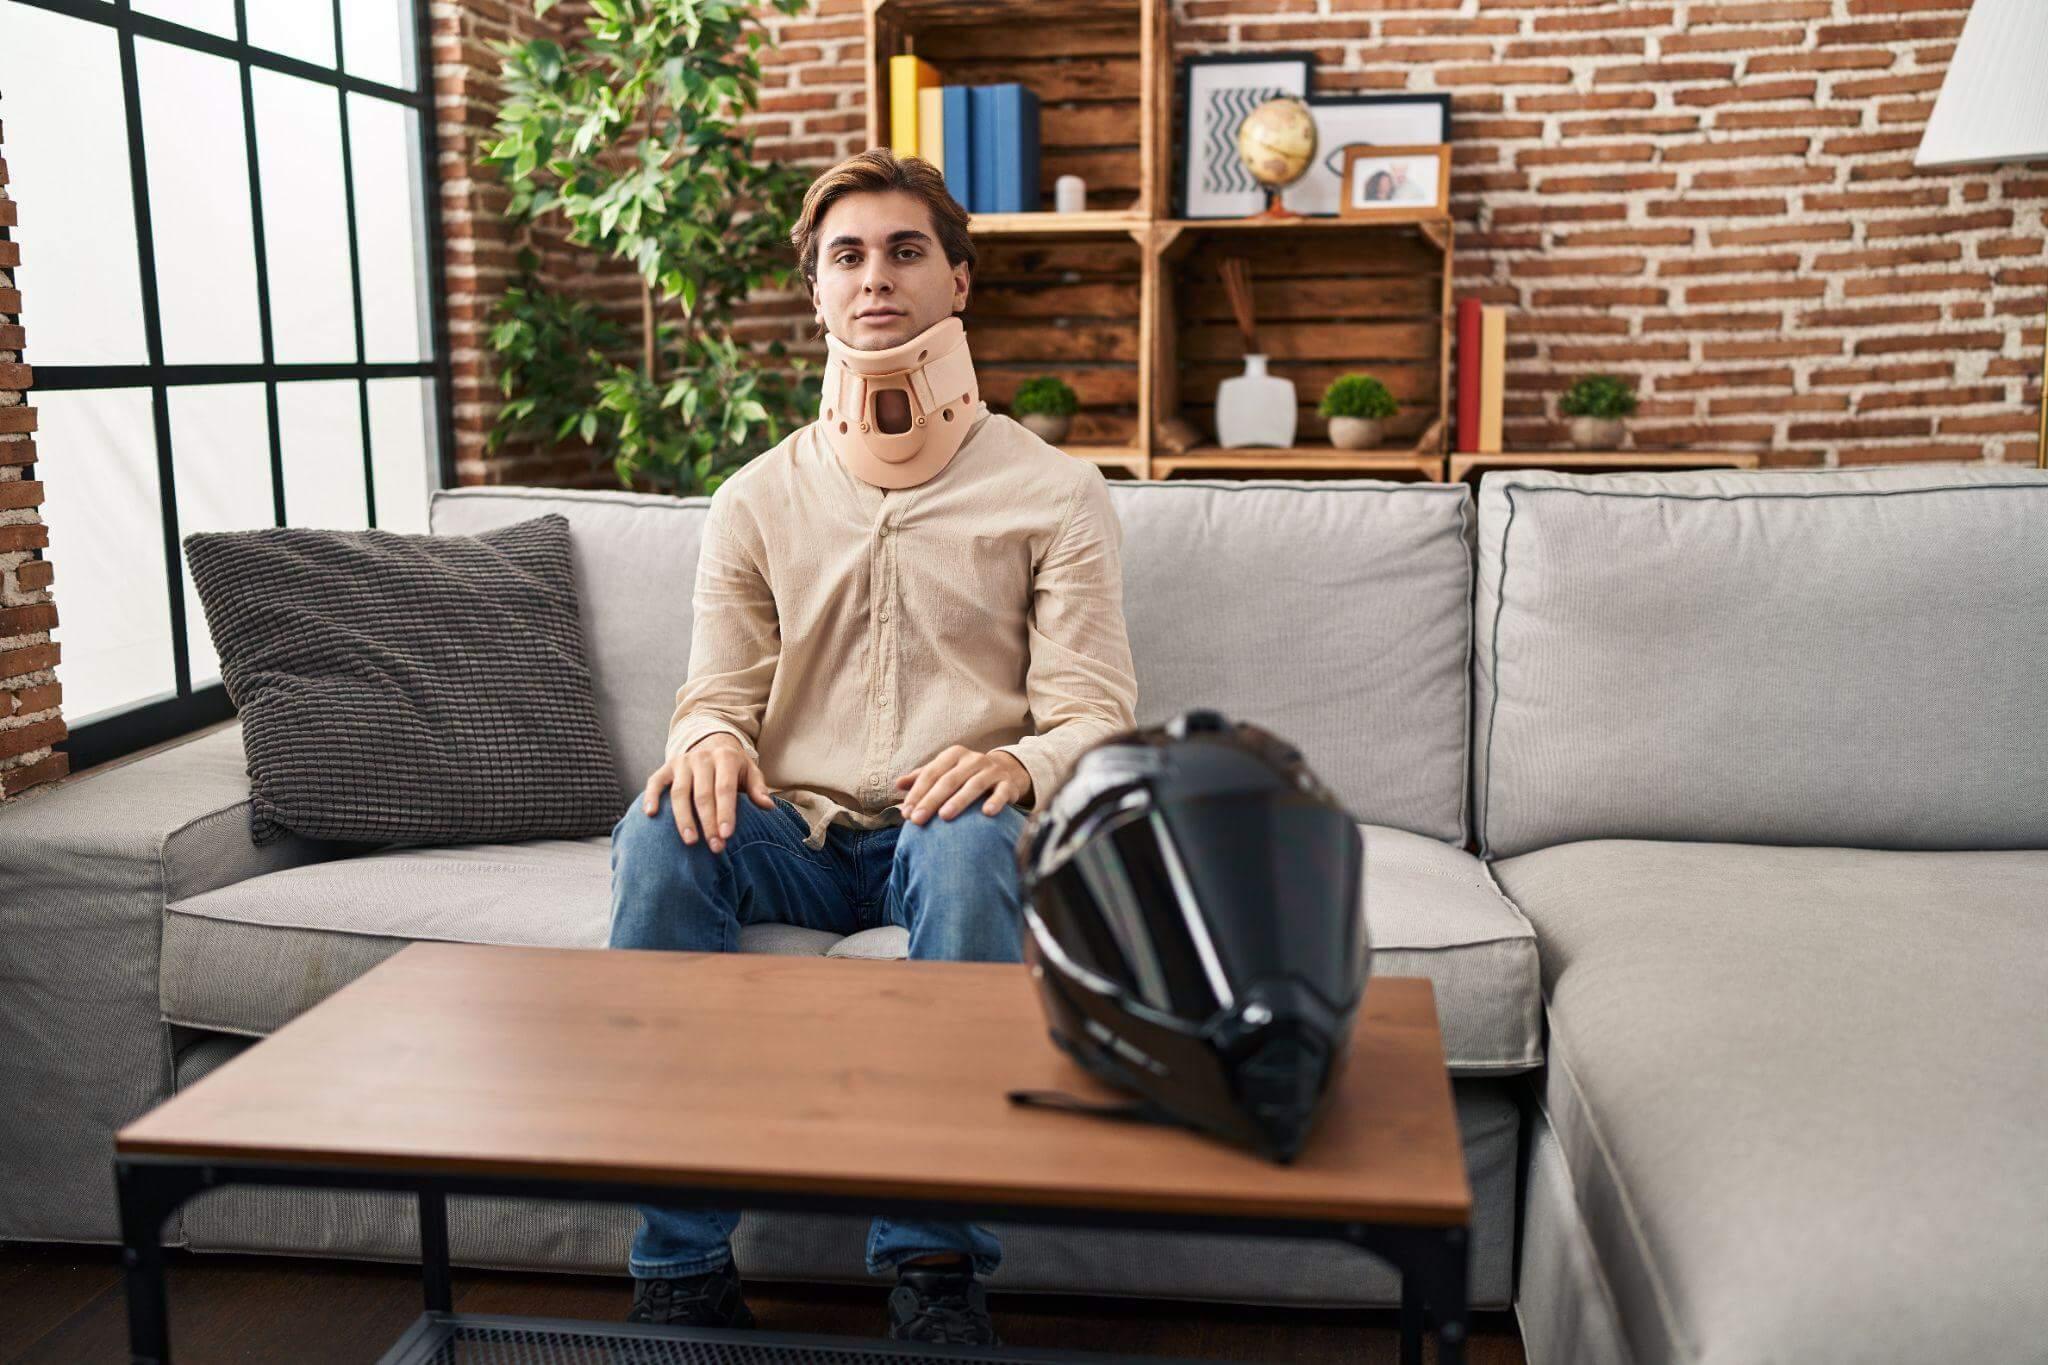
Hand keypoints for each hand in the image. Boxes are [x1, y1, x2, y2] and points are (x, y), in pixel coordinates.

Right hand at [642, 733, 774, 854]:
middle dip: (708, 823)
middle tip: (714, 847)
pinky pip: (655, 781)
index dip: (725, 812)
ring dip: (683, 819)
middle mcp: (702, 757)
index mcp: (725, 757)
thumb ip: (757, 788)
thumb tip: (768, 807)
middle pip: (703, 794)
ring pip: (679, 792)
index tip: (727, 835)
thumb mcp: (750, 772)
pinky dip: (651, 796)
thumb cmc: (734, 767)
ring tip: (690, 841)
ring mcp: (682, 762)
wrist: (712, 743)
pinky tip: (650, 814)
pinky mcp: (666, 767)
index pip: (725, 788)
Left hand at [895, 745, 1031, 822]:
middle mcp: (973, 759)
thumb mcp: (944, 772)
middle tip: (917, 820)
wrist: (1005, 772)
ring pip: (974, 785)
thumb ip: (921, 778)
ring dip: (958, 801)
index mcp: (953, 755)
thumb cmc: (966, 775)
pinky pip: (1001, 793)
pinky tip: (986, 813)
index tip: (906, 814)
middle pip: (949, 780)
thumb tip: (898, 784)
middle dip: (931, 800)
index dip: (917, 793)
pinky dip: (995, 802)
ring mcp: (991, 770)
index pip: (931, 773)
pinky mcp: (1007, 784)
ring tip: (944, 817)